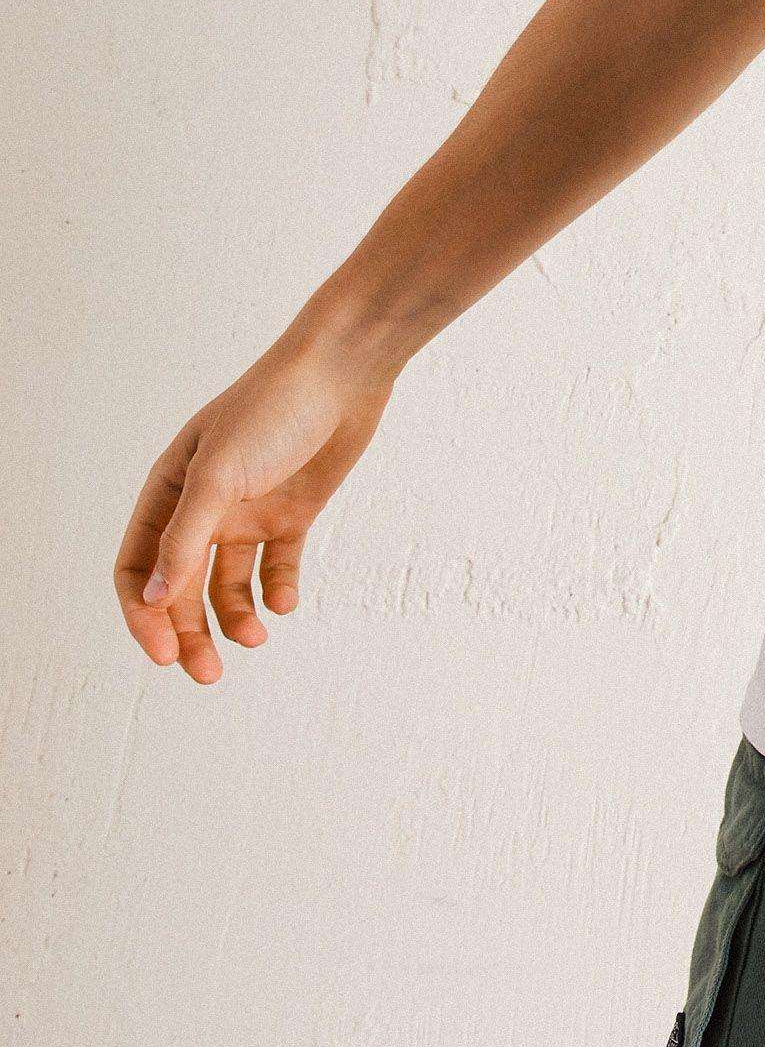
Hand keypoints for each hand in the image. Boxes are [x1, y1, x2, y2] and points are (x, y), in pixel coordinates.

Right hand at [114, 330, 393, 684]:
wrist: (344, 372)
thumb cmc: (273, 409)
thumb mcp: (219, 474)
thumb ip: (186, 538)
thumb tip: (154, 600)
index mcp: (169, 491)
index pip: (139, 568)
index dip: (144, 615)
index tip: (163, 654)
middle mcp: (204, 506)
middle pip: (183, 588)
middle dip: (189, 633)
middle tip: (207, 674)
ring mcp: (249, 511)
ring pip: (228, 584)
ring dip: (234, 618)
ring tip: (255, 638)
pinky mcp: (293, 513)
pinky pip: (278, 567)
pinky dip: (278, 590)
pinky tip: (284, 602)